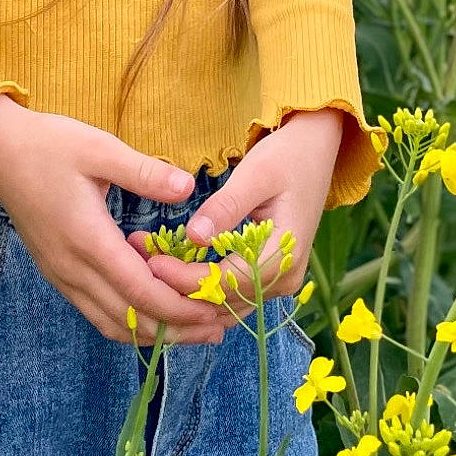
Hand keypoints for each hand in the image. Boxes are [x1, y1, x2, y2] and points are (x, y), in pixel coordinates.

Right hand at [0, 96, 230, 345]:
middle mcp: (72, 268)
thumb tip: (189, 187)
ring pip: (111, 323)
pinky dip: (129, 320)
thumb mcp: (100, 149)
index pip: (141, 293)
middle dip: (176, 329)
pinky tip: (152, 309)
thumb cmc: (49, 144)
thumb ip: (145, 172)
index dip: (181, 307)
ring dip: (154, 331)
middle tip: (218, 329)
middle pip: (130, 319)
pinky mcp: (57, 271)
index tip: (215, 309)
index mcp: (88, 240)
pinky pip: (96, 311)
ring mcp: (61, 274)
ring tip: (193, 329)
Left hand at [128, 108, 344, 326]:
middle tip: (139, 266)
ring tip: (149, 268)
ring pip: (225, 305)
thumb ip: (225, 206)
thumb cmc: (286, 156)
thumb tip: (194, 236)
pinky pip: (230, 294)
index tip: (152, 262)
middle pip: (224, 302)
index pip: (227, 282)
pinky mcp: (266, 276)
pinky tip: (172, 270)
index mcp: (284, 254)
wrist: (316, 150)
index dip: (187, 278)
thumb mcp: (255, 173)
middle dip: (180, 289)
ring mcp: (277, 282)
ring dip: (187, 291)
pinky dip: (201, 286)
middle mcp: (284, 279)